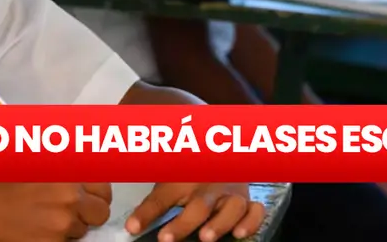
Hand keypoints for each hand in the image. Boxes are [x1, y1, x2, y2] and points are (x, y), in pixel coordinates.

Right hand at [0, 183, 111, 240]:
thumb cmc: (1, 185)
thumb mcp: (38, 165)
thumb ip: (67, 173)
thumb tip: (87, 185)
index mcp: (68, 172)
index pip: (104, 189)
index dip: (96, 195)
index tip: (87, 198)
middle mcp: (70, 196)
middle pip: (101, 213)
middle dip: (88, 214)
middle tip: (69, 212)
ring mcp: (63, 223)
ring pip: (83, 231)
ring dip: (70, 228)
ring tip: (44, 218)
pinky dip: (56, 240)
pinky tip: (37, 230)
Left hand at [127, 183, 264, 241]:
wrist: (220, 153)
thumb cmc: (191, 173)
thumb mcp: (168, 183)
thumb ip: (153, 206)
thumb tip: (132, 228)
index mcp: (182, 180)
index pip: (162, 197)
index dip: (147, 213)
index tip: (133, 227)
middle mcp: (208, 186)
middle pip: (198, 205)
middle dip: (183, 223)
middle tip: (167, 239)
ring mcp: (230, 193)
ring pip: (230, 206)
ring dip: (219, 223)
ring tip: (206, 237)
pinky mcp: (247, 200)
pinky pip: (254, 210)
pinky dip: (250, 221)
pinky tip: (240, 232)